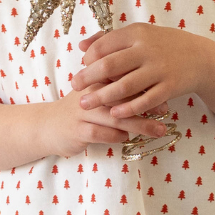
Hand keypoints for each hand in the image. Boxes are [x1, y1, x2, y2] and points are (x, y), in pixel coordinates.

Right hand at [44, 80, 170, 158]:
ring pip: (114, 116)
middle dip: (146, 103)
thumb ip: (120, 83)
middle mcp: (89, 92)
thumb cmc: (80, 108)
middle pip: (122, 95)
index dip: (145, 83)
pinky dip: (115, 136)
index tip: (165, 89)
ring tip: (158, 129)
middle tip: (166, 110)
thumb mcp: (96, 90)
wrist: (47, 126)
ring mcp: (82, 111)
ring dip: (139, 124)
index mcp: (96, 79)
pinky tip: (126, 138)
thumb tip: (153, 82)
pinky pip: (99, 133)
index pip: (123, 76)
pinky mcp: (76, 130)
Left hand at [70, 24, 211, 120]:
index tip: (82, 68)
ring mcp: (159, 69)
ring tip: (86, 104)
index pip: (103, 46)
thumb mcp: (139, 34)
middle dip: (88, 78)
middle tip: (74, 87)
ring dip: (102, 97)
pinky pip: (144, 101)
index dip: (88, 59)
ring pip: (124, 87)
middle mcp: (147, 49)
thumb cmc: (162, 45)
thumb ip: (110, 39)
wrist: (200, 57)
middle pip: (109, 66)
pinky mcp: (170, 87)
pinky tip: (114, 114)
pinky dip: (128, 109)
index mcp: (137, 33)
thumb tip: (81, 47)